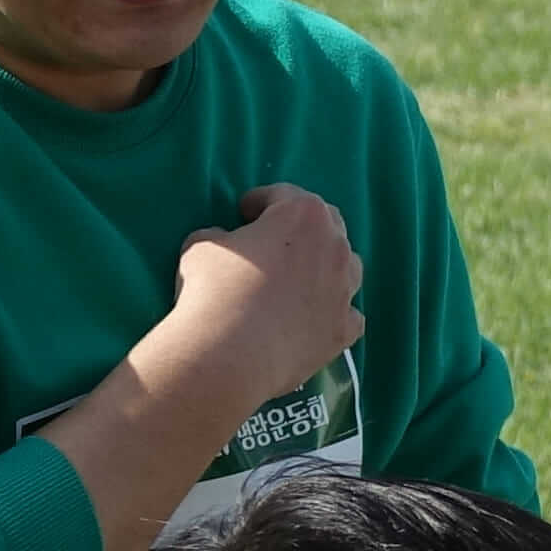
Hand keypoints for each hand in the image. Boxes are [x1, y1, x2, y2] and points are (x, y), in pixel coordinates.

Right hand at [165, 183, 362, 409]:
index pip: (283, 196)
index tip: (245, 212)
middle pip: (327, 225)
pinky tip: (315, 318)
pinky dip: (333, 311)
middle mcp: (335, 248)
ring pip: (347, 268)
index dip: (260, 201)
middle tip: (276, 239)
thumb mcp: (201, 245)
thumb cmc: (213, 288)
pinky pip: (348, 314)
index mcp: (304, 215)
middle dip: (302, 227)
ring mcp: (345, 291)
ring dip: (326, 266)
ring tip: (301, 278)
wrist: (231, 354)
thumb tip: (226, 241)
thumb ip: (221, 236)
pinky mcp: (344, 331)